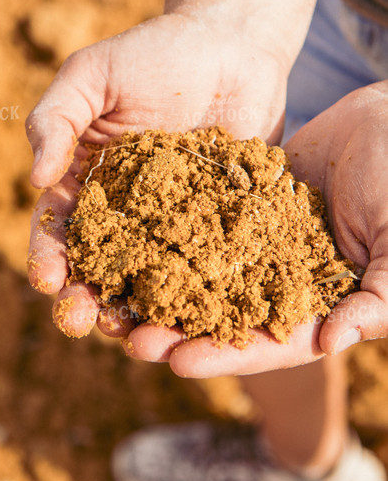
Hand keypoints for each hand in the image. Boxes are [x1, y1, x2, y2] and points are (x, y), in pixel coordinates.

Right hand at [26, 12, 289, 336]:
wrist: (233, 46)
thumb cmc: (155, 54)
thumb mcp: (93, 74)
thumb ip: (55, 118)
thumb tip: (35, 179)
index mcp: (87, 182)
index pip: (58, 229)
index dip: (47, 256)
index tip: (47, 279)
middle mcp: (127, 212)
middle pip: (99, 267)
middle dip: (83, 298)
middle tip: (79, 320)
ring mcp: (175, 224)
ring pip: (149, 280)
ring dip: (136, 312)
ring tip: (133, 336)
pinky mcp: (220, 227)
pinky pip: (206, 268)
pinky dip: (198, 297)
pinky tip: (195, 318)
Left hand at [136, 81, 387, 377]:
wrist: (382, 118)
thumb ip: (380, 297)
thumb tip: (331, 342)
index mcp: (324, 303)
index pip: (272, 343)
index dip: (226, 355)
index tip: (179, 362)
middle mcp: (284, 280)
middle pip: (228, 318)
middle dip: (181, 331)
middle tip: (131, 339)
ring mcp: (259, 245)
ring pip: (206, 276)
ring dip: (167, 291)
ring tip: (119, 299)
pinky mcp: (241, 210)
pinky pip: (202, 227)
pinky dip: (170, 239)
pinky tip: (133, 243)